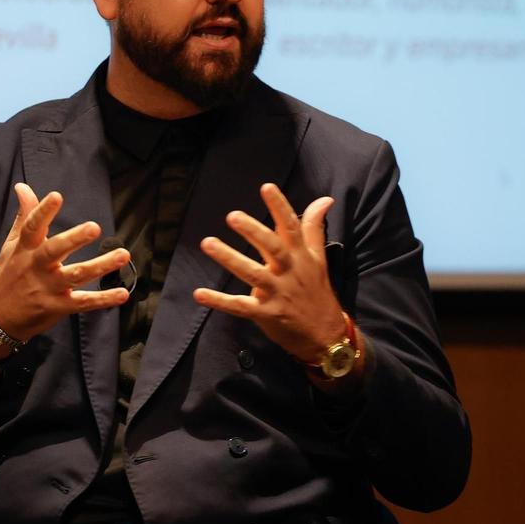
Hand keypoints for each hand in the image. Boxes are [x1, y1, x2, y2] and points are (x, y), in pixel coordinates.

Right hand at [0, 183, 129, 339]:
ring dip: (100, 266)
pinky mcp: (58, 307)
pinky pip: (83, 303)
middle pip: (55, 250)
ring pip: (76, 275)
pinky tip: (122, 293)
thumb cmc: (7, 276)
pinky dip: (103, 300)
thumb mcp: (12, 245)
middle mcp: (37, 267)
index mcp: (25, 249)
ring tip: (123, 254)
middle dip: (74, 239)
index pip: (32, 227)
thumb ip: (24, 216)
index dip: (43, 211)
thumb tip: (22, 187)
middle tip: (95, 227)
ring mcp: (48, 288)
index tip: (56, 196)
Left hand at [193, 183, 347, 364]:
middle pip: (272, 248)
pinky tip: (198, 293)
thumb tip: (324, 199)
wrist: (326, 336)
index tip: (266, 187)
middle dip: (254, 232)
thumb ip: (314, 228)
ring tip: (207, 243)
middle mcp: (290, 272)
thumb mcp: (318, 259)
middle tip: (233, 216)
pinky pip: (239, 307)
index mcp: (301, 257)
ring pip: (252, 274)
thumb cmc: (317, 292)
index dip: (280, 207)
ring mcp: (277, 294)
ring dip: (229, 258)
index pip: (292, 227)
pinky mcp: (265, 314)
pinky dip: (219, 301)